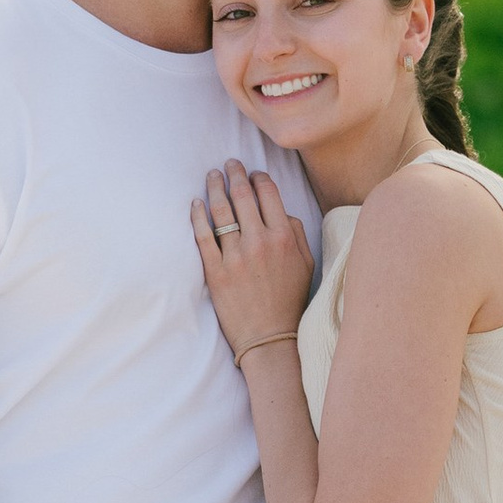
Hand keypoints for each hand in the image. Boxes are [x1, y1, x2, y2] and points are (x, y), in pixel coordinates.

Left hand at [190, 161, 313, 360]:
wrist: (269, 338)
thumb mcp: (306, 264)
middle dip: (234, 174)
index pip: (268, 194)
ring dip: (215, 188)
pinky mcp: (215, 272)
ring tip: (212, 176)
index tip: (252, 172)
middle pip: (242, 197)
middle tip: (228, 163)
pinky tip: (195, 204)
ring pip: (221, 212)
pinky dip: (197, 216)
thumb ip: (296, 233)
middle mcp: (259, 243)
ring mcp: (235, 257)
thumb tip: (280, 210)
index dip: (258, 178)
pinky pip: (202, 237)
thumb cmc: (289, 301)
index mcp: (284, 238)